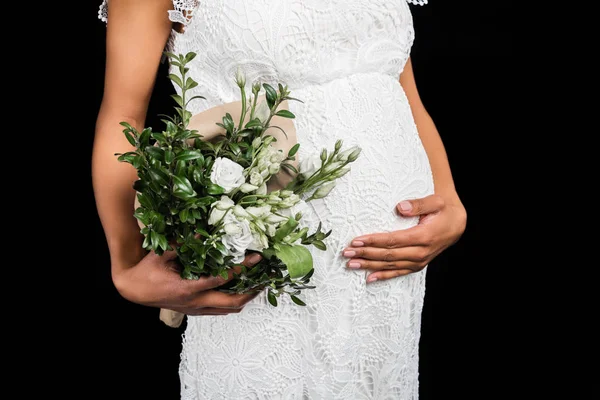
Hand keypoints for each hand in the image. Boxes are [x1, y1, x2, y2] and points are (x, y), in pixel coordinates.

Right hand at [113, 251, 262, 314]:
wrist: (134, 291)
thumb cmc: (146, 271)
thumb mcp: (161, 254)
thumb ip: (181, 244)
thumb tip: (201, 231)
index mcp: (189, 288)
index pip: (223, 279)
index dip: (241, 268)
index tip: (255, 258)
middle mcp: (196, 302)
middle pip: (232, 302)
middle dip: (251, 291)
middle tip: (264, 279)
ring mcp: (196, 309)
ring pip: (228, 310)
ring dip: (244, 298)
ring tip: (256, 285)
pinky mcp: (195, 311)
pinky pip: (219, 311)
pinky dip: (232, 302)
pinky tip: (238, 290)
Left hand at [342, 194, 465, 282]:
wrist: (457, 223)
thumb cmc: (444, 210)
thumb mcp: (436, 202)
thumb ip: (419, 204)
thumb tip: (400, 207)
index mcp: (423, 237)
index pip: (392, 240)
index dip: (373, 241)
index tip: (356, 241)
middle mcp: (420, 252)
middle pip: (387, 255)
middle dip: (365, 254)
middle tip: (346, 253)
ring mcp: (418, 261)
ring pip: (390, 265)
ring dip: (369, 266)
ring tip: (350, 264)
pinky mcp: (417, 265)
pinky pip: (398, 273)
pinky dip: (383, 276)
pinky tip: (368, 278)